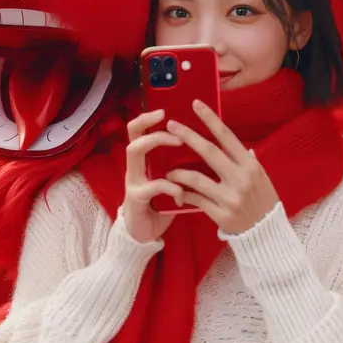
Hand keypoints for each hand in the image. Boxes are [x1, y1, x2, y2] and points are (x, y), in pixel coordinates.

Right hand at [123, 109, 184, 243]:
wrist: (145, 235)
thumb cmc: (162, 206)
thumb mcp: (174, 182)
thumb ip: (184, 166)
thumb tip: (210, 148)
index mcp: (145, 161)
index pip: (140, 130)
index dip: (148, 117)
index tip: (165, 108)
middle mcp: (135, 166)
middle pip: (132, 134)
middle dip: (148, 122)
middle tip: (169, 119)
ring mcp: (133, 180)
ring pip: (135, 151)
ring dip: (155, 142)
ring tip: (176, 142)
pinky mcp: (136, 197)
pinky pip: (153, 185)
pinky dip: (170, 186)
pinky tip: (181, 194)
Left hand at [166, 100, 279, 234]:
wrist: (266, 233)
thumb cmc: (262, 201)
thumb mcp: (261, 177)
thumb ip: (248, 161)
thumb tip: (241, 146)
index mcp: (250, 165)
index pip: (227, 137)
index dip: (210, 119)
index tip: (196, 105)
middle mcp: (241, 178)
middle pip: (209, 152)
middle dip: (188, 136)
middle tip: (171, 125)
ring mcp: (230, 197)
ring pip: (197, 178)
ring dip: (179, 173)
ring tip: (169, 172)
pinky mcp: (220, 214)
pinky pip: (196, 200)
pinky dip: (185, 194)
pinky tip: (178, 192)